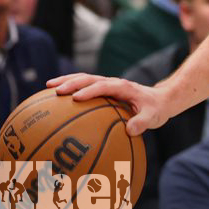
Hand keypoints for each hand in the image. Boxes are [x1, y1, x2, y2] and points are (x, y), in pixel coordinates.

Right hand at [46, 73, 169, 135]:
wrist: (160, 99)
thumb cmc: (156, 109)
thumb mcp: (154, 117)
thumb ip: (143, 123)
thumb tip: (130, 130)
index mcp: (123, 87)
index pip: (104, 86)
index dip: (90, 91)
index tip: (76, 98)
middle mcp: (113, 83)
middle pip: (90, 78)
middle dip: (72, 83)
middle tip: (55, 90)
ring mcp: (108, 85)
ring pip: (84, 79)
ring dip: (67, 81)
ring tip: (48, 87)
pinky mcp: (104, 90)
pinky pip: (85, 87)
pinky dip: (71, 88)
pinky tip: (56, 98)